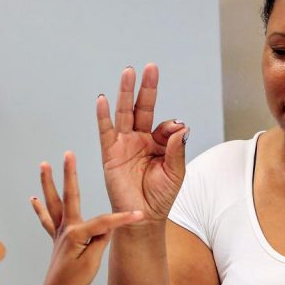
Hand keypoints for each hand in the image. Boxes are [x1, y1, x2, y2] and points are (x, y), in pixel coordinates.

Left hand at [29, 151, 141, 284]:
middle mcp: (65, 228)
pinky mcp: (56, 238)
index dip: (123, 219)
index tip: (140, 215)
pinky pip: (47, 219)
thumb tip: (109, 225)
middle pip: (68, 196)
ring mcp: (58, 232)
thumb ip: (100, 240)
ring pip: (52, 202)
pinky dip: (39, 209)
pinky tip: (32, 199)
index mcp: (76, 234)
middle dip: (69, 174)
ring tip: (44, 164)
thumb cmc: (75, 280)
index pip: (104, 222)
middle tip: (68, 154)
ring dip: (47, 183)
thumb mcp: (93, 262)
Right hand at [97, 63, 187, 220]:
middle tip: (149, 67)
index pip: (164, 125)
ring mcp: (124, 145)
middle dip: (145, 88)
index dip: (170, 127)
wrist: (142, 217)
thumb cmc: (160, 197)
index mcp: (158, 144)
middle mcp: (140, 140)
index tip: (174, 130)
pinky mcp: (110, 154)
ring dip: (126, 93)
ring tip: (128, 72)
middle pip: (142, 108)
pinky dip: (104, 115)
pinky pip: (106, 131)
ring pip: (124, 113)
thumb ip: (177, 149)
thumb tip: (181, 125)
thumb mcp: (175, 172)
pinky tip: (104, 99)